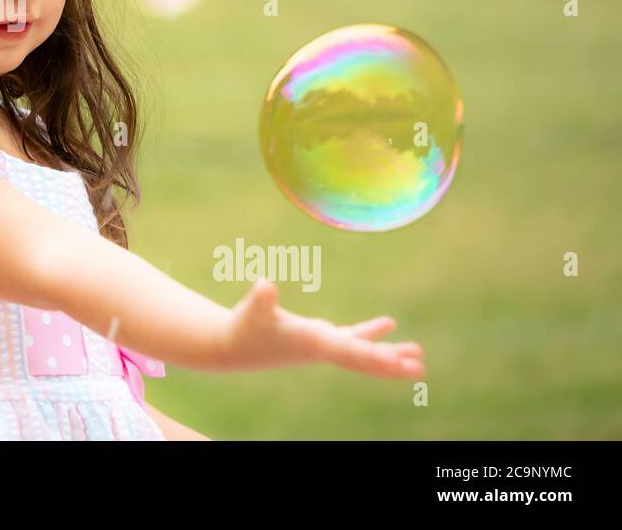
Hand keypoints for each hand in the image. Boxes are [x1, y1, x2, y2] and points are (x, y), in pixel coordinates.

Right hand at [219, 279, 425, 378]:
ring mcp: (323, 345)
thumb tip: (265, 284)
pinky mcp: (318, 339)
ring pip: (363, 351)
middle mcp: (323, 348)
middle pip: (363, 359)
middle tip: (419, 367)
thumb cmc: (243, 327)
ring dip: (389, 351)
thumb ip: (260, 299)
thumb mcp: (252, 311)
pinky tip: (389, 324)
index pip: (350, 352)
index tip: (401, 364)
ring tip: (417, 352)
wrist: (231, 347)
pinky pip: (352, 338)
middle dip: (391, 362)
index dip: (376, 356)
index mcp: (313, 343)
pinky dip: (370, 334)